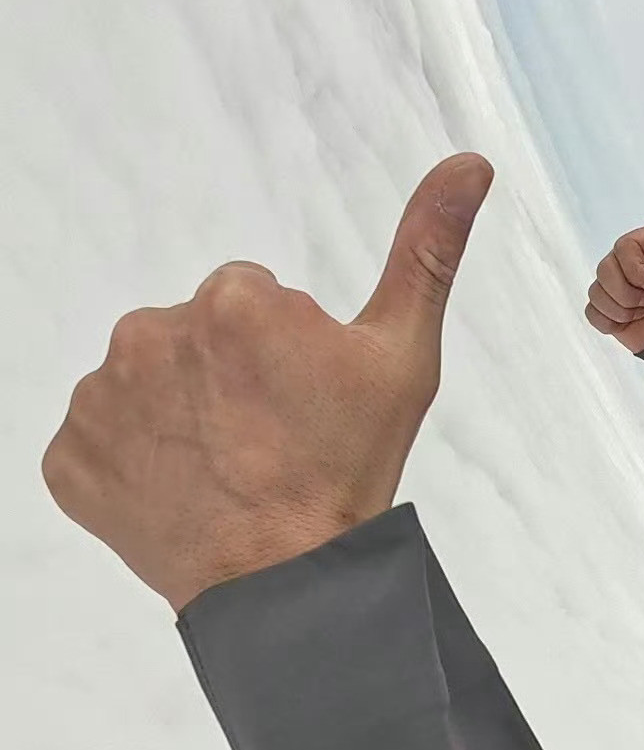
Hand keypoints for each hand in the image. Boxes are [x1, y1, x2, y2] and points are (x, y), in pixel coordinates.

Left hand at [42, 154, 494, 613]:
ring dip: (175, 415)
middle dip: (223, 377)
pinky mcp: (69, 458)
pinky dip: (131, 465)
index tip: (300, 404)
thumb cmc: (349, 471)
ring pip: (143, 384)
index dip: (282, 353)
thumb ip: (428, 249)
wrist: (290, 586)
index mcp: (231, 303)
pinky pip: (98, 441)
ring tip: (223, 469)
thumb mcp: (402, 358)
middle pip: (190, 337)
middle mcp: (150, 335)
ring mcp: (102, 401)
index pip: (248, 301)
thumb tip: (469, 163)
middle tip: (265, 440)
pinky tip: (180, 493)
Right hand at [585, 181, 643, 351]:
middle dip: (630, 295)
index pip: (621, 249)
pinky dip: (611, 322)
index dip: (635, 273)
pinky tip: (632, 322)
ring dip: (623, 310)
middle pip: (603, 270)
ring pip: (596, 293)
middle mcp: (629, 259)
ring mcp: (617, 284)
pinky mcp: (608, 308)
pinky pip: (592, 312)